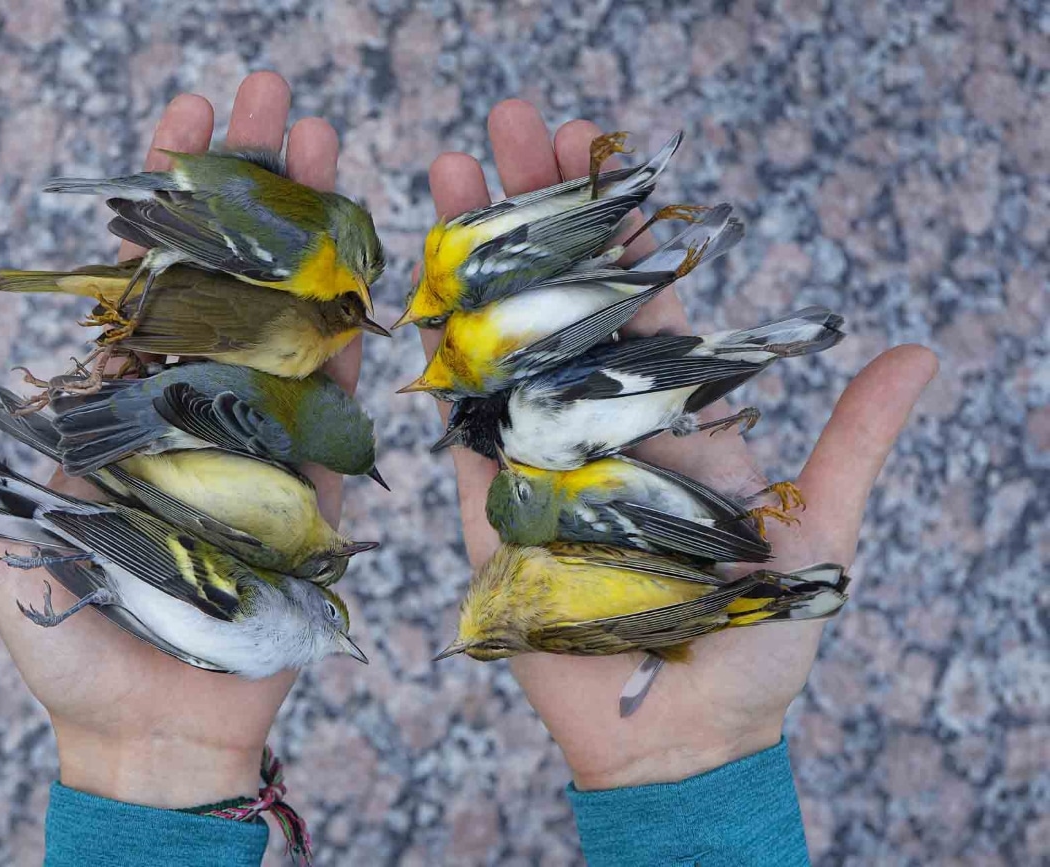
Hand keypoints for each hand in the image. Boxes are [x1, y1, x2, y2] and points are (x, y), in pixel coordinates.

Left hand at [0, 72, 359, 808]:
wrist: (148, 731)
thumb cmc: (64, 645)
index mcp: (118, 402)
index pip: (145, 273)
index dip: (166, 192)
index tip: (188, 111)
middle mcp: (192, 404)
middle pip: (226, 274)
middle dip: (254, 185)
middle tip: (283, 99)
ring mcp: (255, 439)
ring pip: (287, 318)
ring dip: (312, 236)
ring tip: (334, 151)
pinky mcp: (307, 486)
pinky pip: (331, 404)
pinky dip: (348, 338)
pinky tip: (367, 268)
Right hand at [420, 100, 938, 789]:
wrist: (681, 736)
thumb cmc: (755, 644)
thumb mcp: (821, 534)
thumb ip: (854, 443)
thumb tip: (920, 351)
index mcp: (677, 413)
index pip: (642, 294)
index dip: (616, 218)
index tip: (593, 143)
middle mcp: (601, 421)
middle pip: (562, 296)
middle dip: (534, 207)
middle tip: (507, 123)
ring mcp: (538, 458)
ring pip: (502, 342)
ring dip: (477, 259)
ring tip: (452, 171)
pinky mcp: (489, 508)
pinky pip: (460, 425)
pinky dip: (441, 358)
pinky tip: (420, 287)